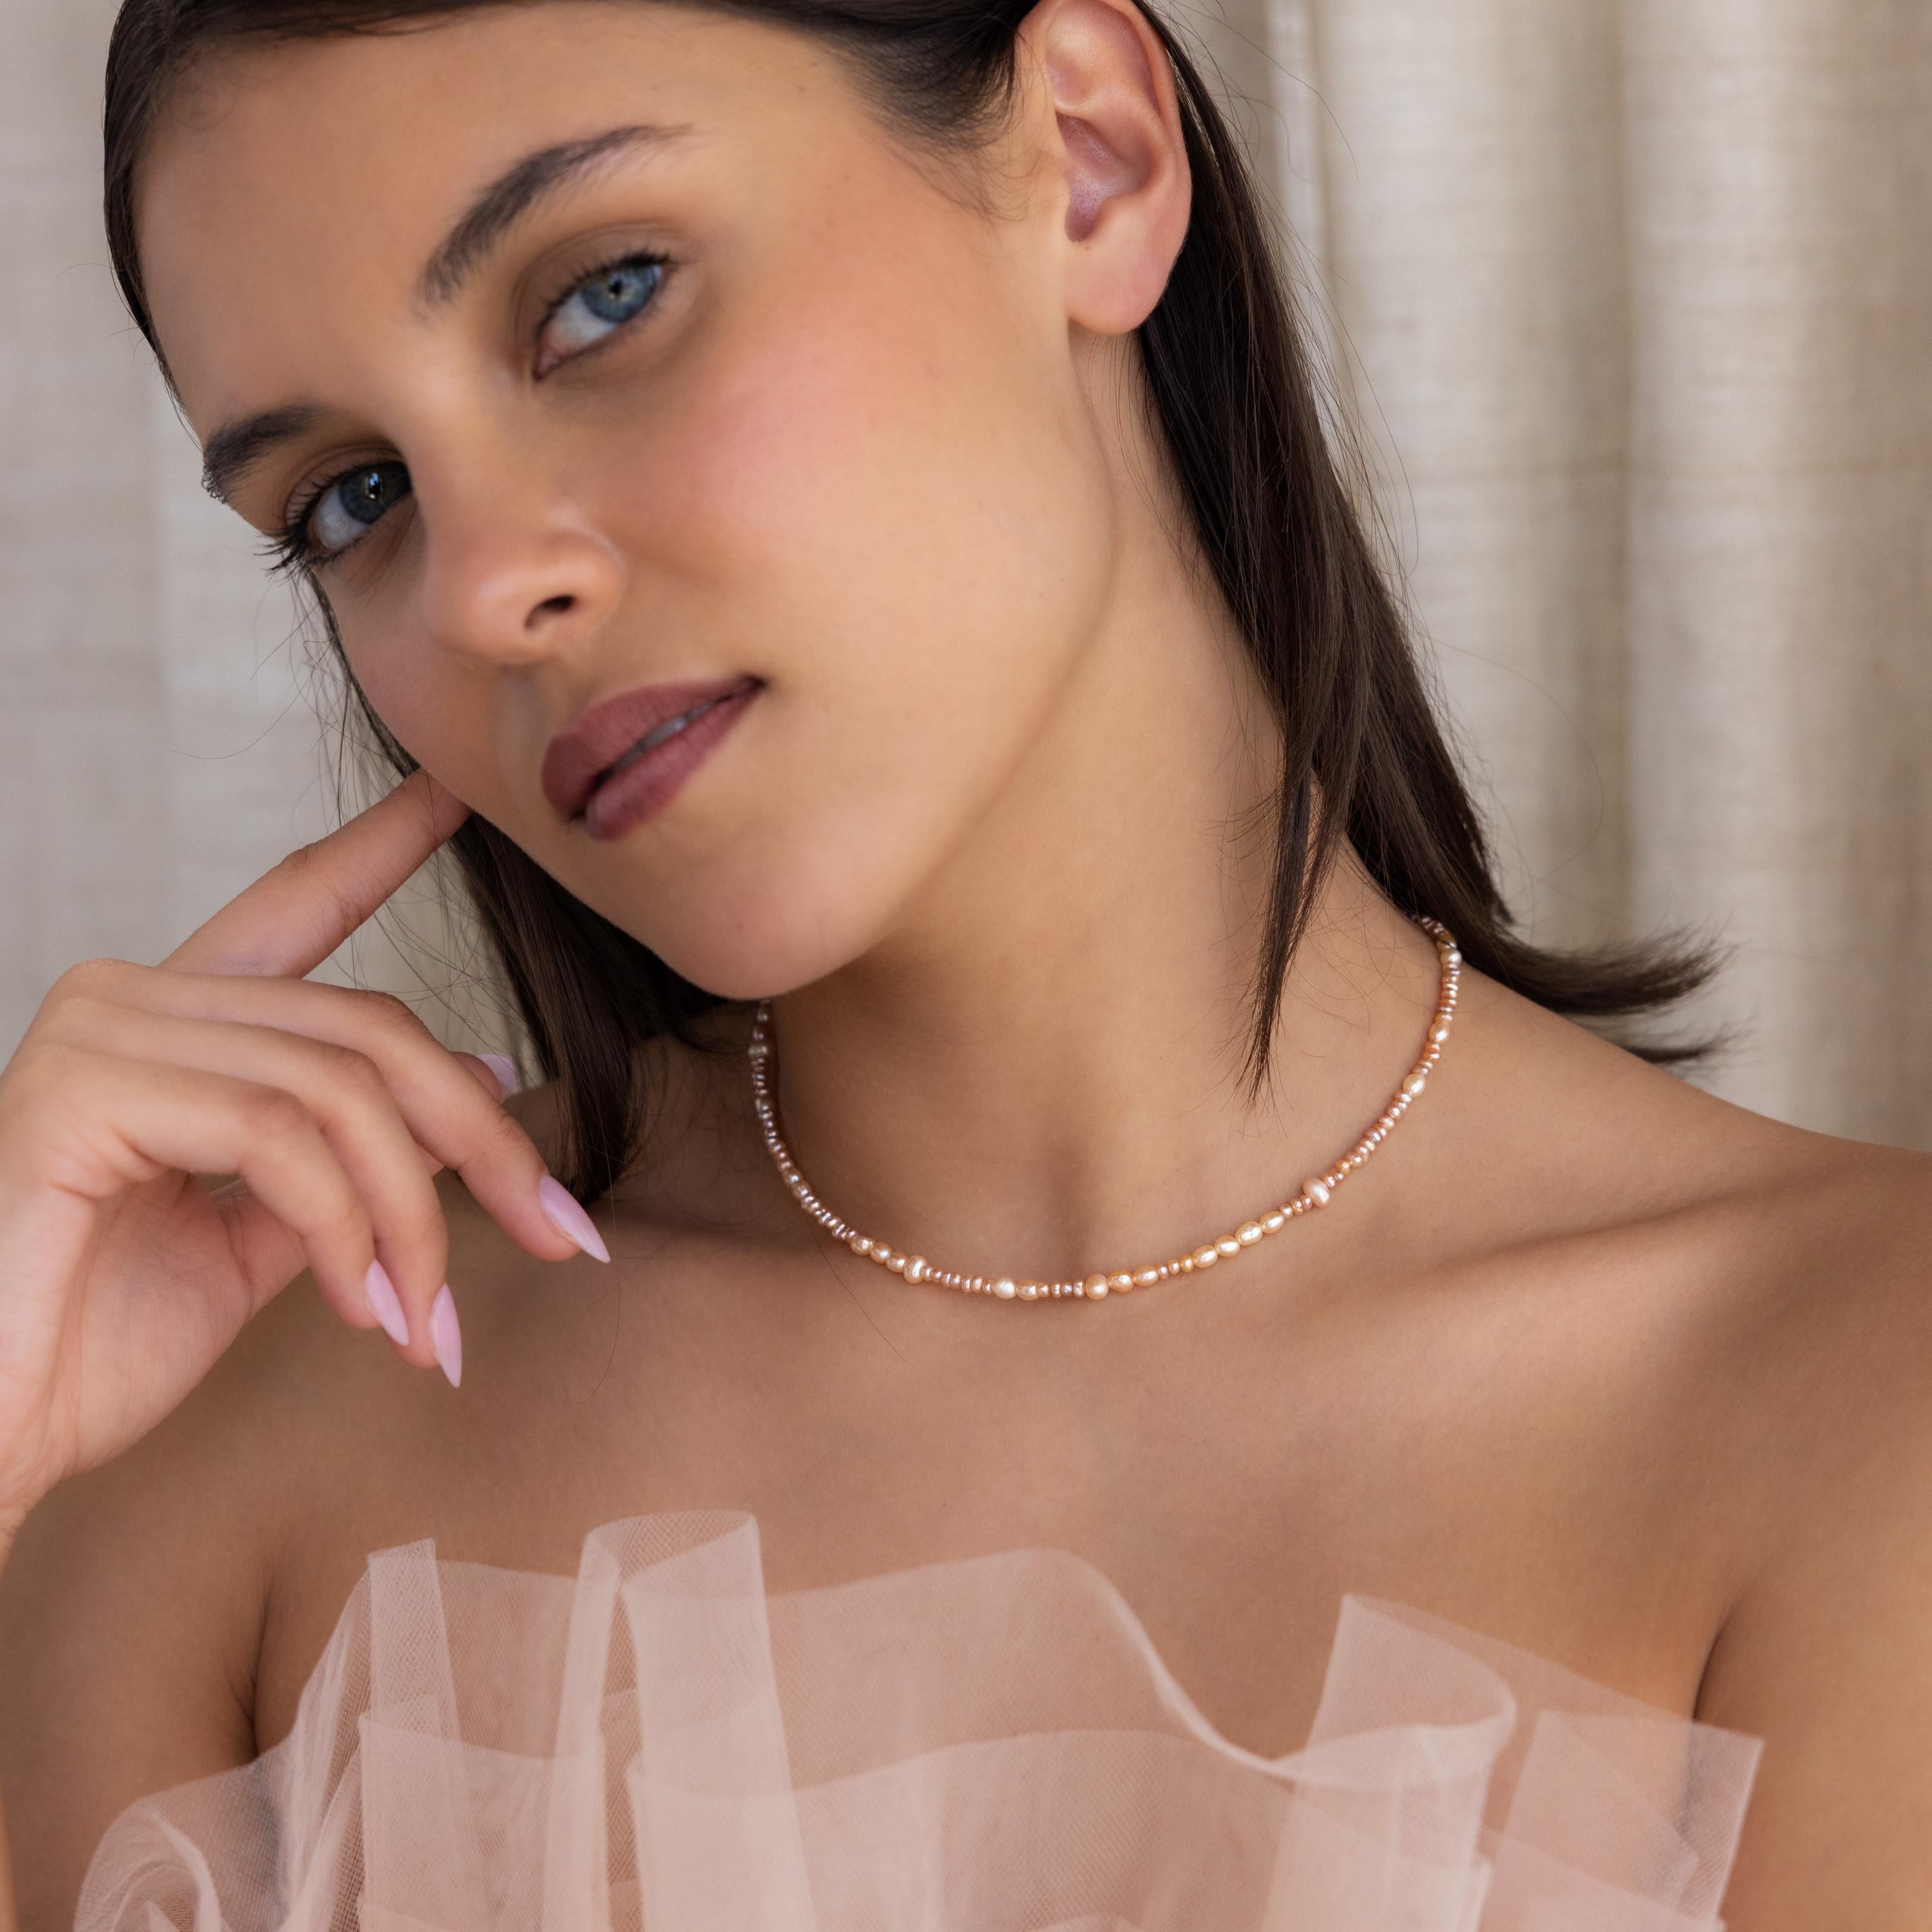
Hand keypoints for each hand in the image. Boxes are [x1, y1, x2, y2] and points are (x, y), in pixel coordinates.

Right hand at [0, 771, 598, 1535]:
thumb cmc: (96, 1344)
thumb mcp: (268, 1234)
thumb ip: (355, 1149)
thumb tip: (479, 1073)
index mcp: (173, 1020)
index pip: (295, 906)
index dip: (379, 848)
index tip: (455, 792)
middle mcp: (131, 998)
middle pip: (367, 1028)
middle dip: (481, 1139)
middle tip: (557, 1235)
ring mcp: (98, 1033)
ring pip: (338, 1088)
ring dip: (412, 1217)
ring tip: (428, 1320)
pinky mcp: (79, 1091)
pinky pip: (277, 1134)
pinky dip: (346, 1229)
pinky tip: (363, 1310)